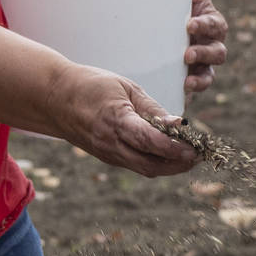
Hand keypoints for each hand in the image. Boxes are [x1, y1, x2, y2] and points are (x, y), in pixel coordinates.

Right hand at [54, 66, 197, 177]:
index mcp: (115, 121)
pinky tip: (171, 154)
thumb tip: (180, 124)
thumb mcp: (126, 88)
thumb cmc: (92, 86)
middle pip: (151, 164)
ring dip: (170, 166)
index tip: (195, 148)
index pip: (150, 141)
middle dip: (179, 163)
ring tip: (191, 156)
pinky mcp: (108, 157)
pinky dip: (157, 162)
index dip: (175, 148)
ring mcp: (108, 154)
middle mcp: (110, 144)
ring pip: (145, 169)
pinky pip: (137, 165)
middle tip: (201, 155)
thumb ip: (152, 109)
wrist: (55, 98)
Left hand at [183, 0, 228, 93]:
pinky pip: (195, 90)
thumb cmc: (177, 7)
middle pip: (218, 53)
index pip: (214, 25)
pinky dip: (192, 92)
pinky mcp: (191, 80)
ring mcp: (202, 65)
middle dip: (204, 54)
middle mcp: (211, 46)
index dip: (205, 25)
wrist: (160, 29)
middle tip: (187, 54)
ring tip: (187, 81)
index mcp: (212, 24)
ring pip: (209, 75)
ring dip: (200, 78)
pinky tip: (183, 91)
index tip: (190, 25)